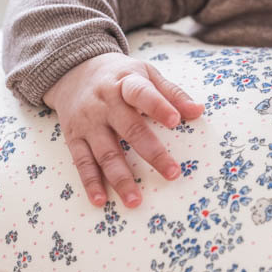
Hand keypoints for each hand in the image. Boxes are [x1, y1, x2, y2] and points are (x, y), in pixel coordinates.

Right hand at [43, 52, 204, 208]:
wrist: (72, 70)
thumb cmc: (119, 76)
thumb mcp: (145, 73)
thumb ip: (172, 93)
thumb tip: (198, 111)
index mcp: (125, 83)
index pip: (142, 93)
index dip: (158, 106)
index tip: (175, 121)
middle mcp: (105, 103)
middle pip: (129, 129)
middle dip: (151, 152)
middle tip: (172, 174)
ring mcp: (88, 122)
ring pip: (105, 152)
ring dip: (120, 178)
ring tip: (135, 201)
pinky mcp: (74, 137)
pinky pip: (82, 162)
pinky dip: (91, 182)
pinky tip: (100, 200)